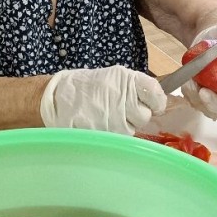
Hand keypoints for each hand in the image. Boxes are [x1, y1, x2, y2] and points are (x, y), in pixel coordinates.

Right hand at [40, 66, 166, 135]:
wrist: (58, 98)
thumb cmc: (87, 87)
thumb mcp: (114, 77)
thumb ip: (137, 88)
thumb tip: (158, 102)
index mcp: (128, 80)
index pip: (156, 95)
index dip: (155, 101)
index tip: (151, 103)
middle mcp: (123, 99)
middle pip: (145, 117)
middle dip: (135, 115)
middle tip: (120, 109)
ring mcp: (114, 119)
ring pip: (131, 130)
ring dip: (122, 126)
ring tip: (106, 115)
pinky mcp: (105, 135)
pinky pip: (118, 139)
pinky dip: (111, 134)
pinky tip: (100, 124)